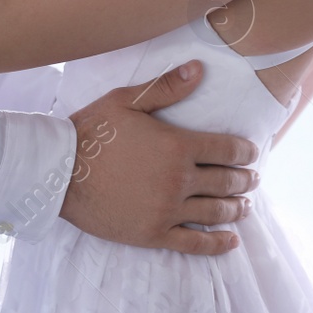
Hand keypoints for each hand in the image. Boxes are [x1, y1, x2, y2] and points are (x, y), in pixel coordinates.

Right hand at [58, 60, 257, 255]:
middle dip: (245, 180)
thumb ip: (166, 87)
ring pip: (215, 212)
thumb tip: (199, 69)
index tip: (253, 153)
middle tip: (254, 178)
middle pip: (226, 181)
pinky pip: (194, 242)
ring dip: (236, 208)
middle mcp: (178, 180)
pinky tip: (231, 241)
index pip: (226, 149)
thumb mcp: (126, 100)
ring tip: (245, 206)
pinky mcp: (153, 233)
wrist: (58, 173)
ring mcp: (167, 210)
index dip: (245, 151)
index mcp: (177, 146)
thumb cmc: (91, 131)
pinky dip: (217, 243)